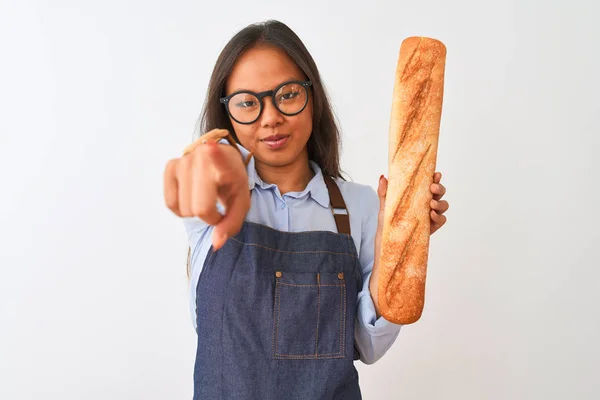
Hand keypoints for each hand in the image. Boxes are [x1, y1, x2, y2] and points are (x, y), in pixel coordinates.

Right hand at [163, 142, 249, 249]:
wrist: (223, 158)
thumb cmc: (233, 182)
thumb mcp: (241, 203)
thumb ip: (231, 225)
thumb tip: (215, 244)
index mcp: (225, 163)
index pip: (217, 158)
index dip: (214, 155)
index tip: (210, 148)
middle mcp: (201, 158)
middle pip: (199, 209)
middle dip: (210, 217)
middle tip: (218, 207)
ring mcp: (183, 160)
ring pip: (183, 209)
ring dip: (195, 213)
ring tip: (206, 199)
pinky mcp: (170, 165)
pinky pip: (170, 203)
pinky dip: (181, 209)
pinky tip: (192, 198)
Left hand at [370, 172, 447, 316]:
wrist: (386, 250)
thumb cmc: (386, 229)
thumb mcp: (384, 209)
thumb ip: (385, 194)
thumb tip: (383, 176)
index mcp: (415, 198)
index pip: (427, 185)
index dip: (434, 178)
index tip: (435, 173)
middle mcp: (424, 207)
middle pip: (439, 193)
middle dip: (439, 188)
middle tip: (432, 188)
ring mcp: (428, 218)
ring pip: (443, 206)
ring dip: (441, 202)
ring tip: (431, 205)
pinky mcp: (430, 230)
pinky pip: (441, 221)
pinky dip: (440, 217)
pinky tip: (432, 216)